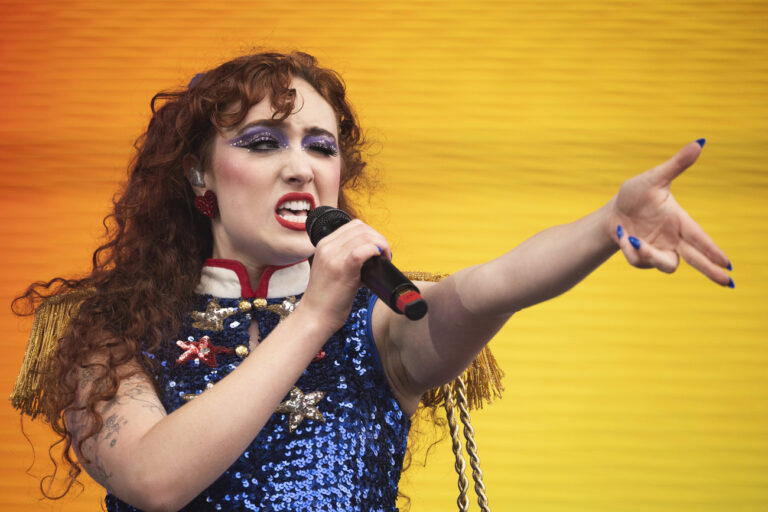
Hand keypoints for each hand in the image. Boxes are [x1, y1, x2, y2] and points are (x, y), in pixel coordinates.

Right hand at [298, 219, 392, 332]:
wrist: (316, 316)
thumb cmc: (327, 298)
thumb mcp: (333, 270)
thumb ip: (348, 259)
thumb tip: (372, 256)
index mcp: (324, 244)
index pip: (353, 226)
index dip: (370, 234)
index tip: (377, 248)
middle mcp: (327, 246)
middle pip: (361, 228)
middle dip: (377, 238)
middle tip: (384, 254)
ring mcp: (333, 256)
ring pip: (365, 236)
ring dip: (380, 245)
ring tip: (384, 259)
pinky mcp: (342, 267)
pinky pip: (364, 249)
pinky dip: (376, 251)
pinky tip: (380, 261)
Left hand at [609, 139, 732, 286]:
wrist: (612, 214)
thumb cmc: (635, 195)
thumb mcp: (654, 178)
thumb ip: (676, 165)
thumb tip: (699, 142)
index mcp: (680, 221)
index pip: (700, 238)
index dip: (713, 249)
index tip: (729, 263)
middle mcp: (673, 239)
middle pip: (696, 259)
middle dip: (711, 271)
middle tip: (728, 284)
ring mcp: (660, 251)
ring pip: (666, 265)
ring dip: (650, 255)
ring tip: (632, 238)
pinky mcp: (644, 259)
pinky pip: (639, 261)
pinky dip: (628, 249)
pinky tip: (623, 236)